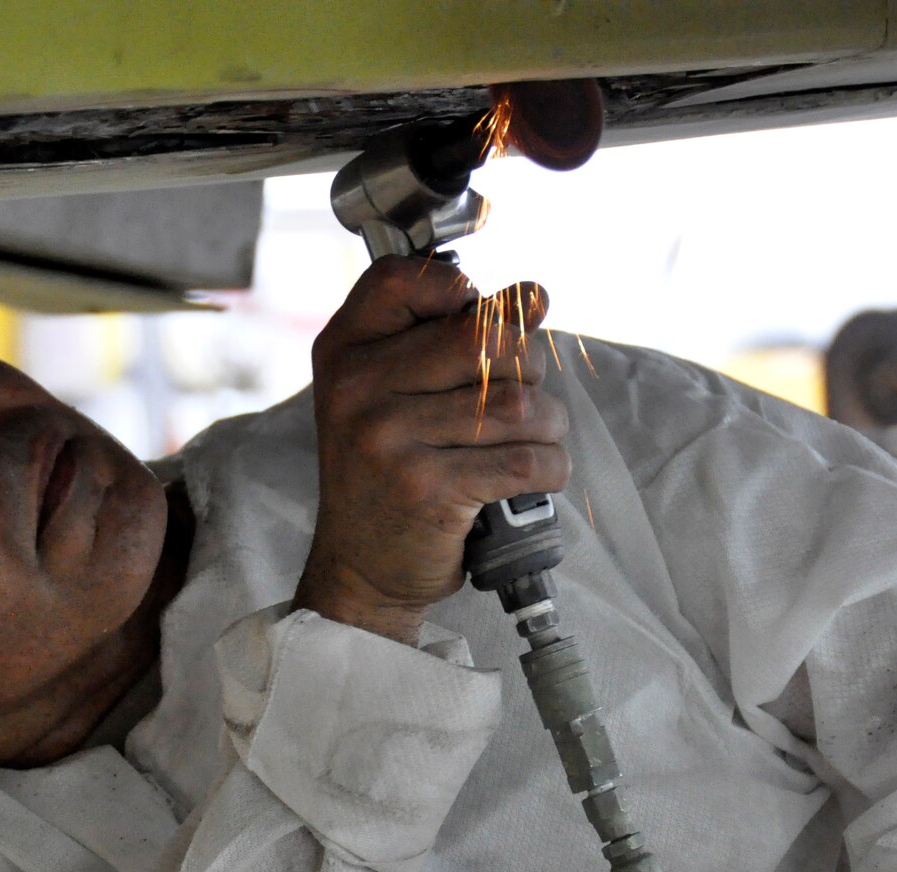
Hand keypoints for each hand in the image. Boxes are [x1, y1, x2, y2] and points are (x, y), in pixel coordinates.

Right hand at [295, 256, 569, 644]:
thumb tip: (534, 295)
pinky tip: (537, 476)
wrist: (361, 568)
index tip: (483, 326)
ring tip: (535, 441)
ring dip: (548, 425)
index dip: (463, 290)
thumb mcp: (392, 393)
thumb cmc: (388, 473)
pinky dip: (550, 468)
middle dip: (528, 367)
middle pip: (485, 338)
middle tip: (523, 398)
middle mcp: (359, 387)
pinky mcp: (427, 490)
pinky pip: (525, 460)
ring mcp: (389, 439)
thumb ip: (448, 339)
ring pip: (517, 404)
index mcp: (345, 350)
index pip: (405, 277)